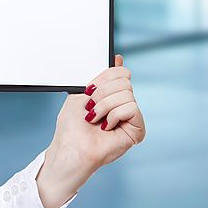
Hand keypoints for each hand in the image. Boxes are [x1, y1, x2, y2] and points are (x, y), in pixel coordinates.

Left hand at [36, 54, 145, 207]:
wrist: (70, 148)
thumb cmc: (71, 126)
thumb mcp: (82, 93)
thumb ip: (100, 78)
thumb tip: (118, 59)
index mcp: (110, 95)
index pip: (119, 72)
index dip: (106, 75)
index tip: (91, 86)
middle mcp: (122, 104)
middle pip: (124, 79)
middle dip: (101, 92)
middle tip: (90, 108)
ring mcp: (130, 117)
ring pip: (127, 93)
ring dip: (104, 106)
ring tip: (96, 119)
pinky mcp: (137, 130)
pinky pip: (132, 107)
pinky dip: (114, 115)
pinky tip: (106, 127)